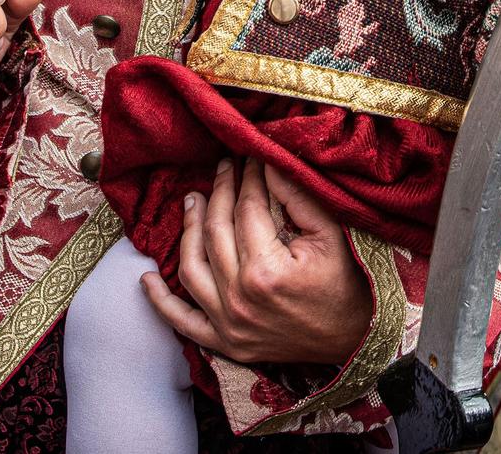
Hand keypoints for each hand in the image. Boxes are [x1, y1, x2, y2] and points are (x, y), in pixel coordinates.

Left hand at [142, 158, 371, 366]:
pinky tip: (145, 278)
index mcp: (265, 271)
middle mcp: (239, 299)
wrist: (354, 338)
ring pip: (191, 267)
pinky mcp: (224, 343)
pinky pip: (182, 321)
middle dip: (218, 192)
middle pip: (215, 231)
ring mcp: (228, 325)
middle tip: (222, 167)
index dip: (247, 178)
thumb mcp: (331, 233)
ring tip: (192, 200)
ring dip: (187, 229)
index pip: (245, 209)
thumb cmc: (347, 283)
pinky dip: (160, 301)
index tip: (248, 157)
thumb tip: (266, 161)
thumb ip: (297, 196)